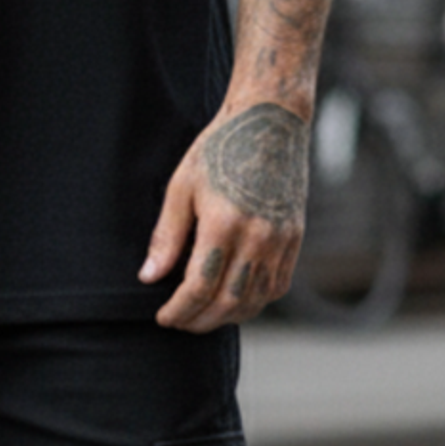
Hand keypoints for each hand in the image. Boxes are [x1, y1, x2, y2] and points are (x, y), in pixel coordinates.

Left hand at [139, 100, 310, 331]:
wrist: (271, 122)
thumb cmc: (219, 148)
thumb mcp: (182, 186)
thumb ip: (167, 236)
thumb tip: (149, 276)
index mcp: (223, 223)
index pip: (199, 288)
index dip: (179, 310)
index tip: (163, 317)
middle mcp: (257, 237)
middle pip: (228, 302)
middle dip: (200, 321)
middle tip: (179, 323)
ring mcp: (280, 240)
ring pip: (255, 300)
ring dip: (228, 316)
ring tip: (203, 316)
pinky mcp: (295, 238)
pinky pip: (276, 285)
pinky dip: (255, 302)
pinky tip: (234, 300)